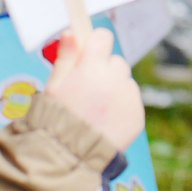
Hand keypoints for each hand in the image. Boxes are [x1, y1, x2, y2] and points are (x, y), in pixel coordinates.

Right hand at [43, 27, 144, 149]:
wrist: (72, 158)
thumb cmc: (57, 120)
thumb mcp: (54, 86)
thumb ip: (66, 58)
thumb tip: (72, 33)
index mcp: (92, 68)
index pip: (102, 37)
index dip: (94, 44)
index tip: (87, 54)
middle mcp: (114, 79)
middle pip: (115, 61)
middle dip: (103, 70)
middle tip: (87, 89)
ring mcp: (128, 97)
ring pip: (124, 81)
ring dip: (114, 89)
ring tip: (95, 110)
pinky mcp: (137, 115)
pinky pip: (131, 101)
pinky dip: (122, 107)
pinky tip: (106, 121)